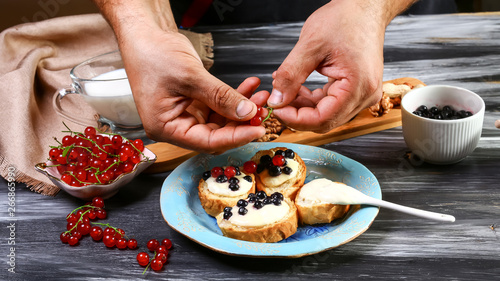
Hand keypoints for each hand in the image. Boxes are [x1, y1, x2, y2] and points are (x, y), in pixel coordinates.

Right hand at [120, 29, 264, 152]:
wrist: (143, 35)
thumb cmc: (152, 54)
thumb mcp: (191, 76)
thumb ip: (220, 97)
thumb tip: (247, 113)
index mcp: (165, 127)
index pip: (207, 142)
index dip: (235, 137)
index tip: (257, 130)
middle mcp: (175, 125)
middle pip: (216, 134)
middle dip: (241, 122)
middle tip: (263, 110)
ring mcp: (185, 115)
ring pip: (220, 120)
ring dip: (241, 108)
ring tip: (259, 95)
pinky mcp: (193, 104)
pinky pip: (218, 106)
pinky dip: (233, 97)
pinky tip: (249, 88)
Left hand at [267, 0, 401, 132]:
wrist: (364, 7)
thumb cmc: (345, 19)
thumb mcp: (310, 45)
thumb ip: (291, 75)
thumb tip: (277, 100)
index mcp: (358, 86)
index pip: (323, 119)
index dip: (295, 119)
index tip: (276, 109)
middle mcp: (365, 96)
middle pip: (324, 120)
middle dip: (297, 113)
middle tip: (277, 99)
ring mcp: (362, 95)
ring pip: (326, 114)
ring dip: (303, 106)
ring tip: (285, 87)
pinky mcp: (357, 91)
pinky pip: (330, 104)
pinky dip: (312, 99)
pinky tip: (298, 87)